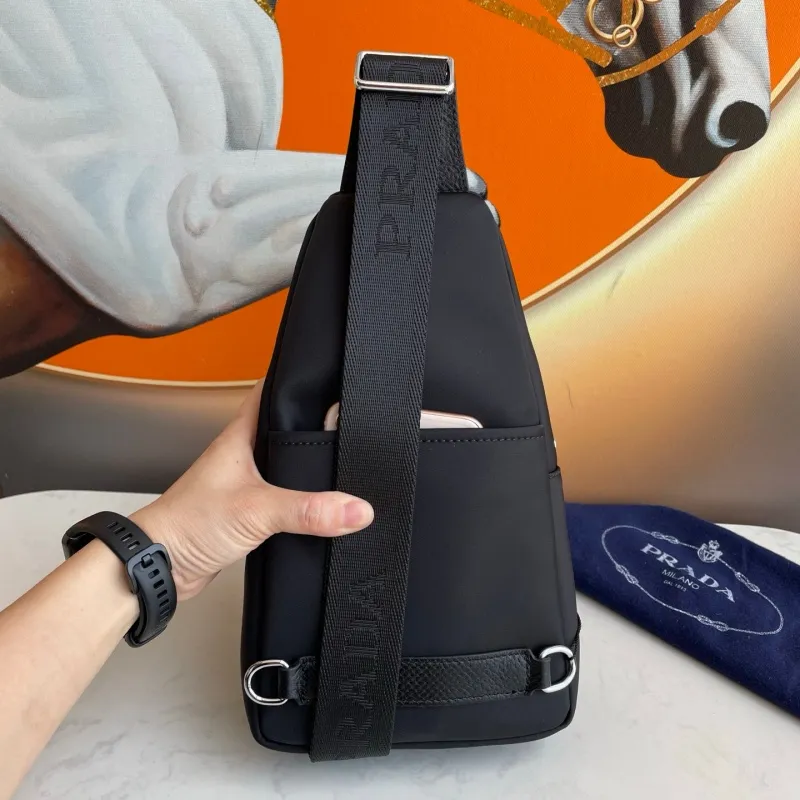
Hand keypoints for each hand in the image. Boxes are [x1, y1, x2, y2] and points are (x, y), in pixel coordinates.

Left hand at [131, 382, 373, 600]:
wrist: (161, 566)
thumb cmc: (187, 524)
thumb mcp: (258, 510)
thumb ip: (309, 509)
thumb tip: (357, 508)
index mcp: (240, 437)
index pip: (269, 392)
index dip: (295, 380)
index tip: (326, 374)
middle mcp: (242, 456)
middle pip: (283, 429)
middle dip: (312, 425)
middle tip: (346, 420)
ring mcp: (244, 484)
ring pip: (283, 465)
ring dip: (306, 466)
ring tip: (339, 460)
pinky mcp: (246, 512)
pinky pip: (281, 498)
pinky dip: (299, 499)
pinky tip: (316, 506)